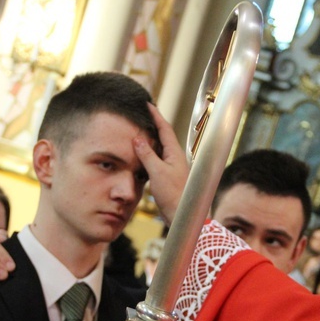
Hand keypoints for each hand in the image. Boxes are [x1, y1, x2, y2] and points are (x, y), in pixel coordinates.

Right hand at [135, 103, 188, 223]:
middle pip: (163, 136)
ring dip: (150, 140)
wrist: (182, 216)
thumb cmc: (173, 195)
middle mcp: (175, 158)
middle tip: (142, 115)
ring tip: (139, 132)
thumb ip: (147, 155)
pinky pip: (157, 161)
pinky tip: (141, 157)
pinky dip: (148, 155)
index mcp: (175, 153)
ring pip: (160, 149)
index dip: (156, 115)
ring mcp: (173, 168)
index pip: (165, 128)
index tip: (148, 104)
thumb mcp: (157, 173)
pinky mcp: (168, 178)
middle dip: (153, 125)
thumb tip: (138, 138)